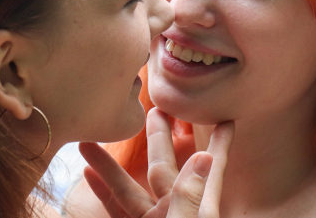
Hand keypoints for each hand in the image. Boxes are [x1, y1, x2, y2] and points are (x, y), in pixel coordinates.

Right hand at [79, 108, 234, 216]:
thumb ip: (189, 197)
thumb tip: (204, 156)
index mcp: (198, 208)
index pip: (212, 167)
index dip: (220, 143)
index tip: (227, 119)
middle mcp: (176, 211)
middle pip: (163, 166)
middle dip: (158, 137)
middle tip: (155, 108)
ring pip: (130, 187)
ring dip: (111, 164)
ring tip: (93, 138)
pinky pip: (117, 208)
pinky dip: (103, 191)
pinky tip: (88, 173)